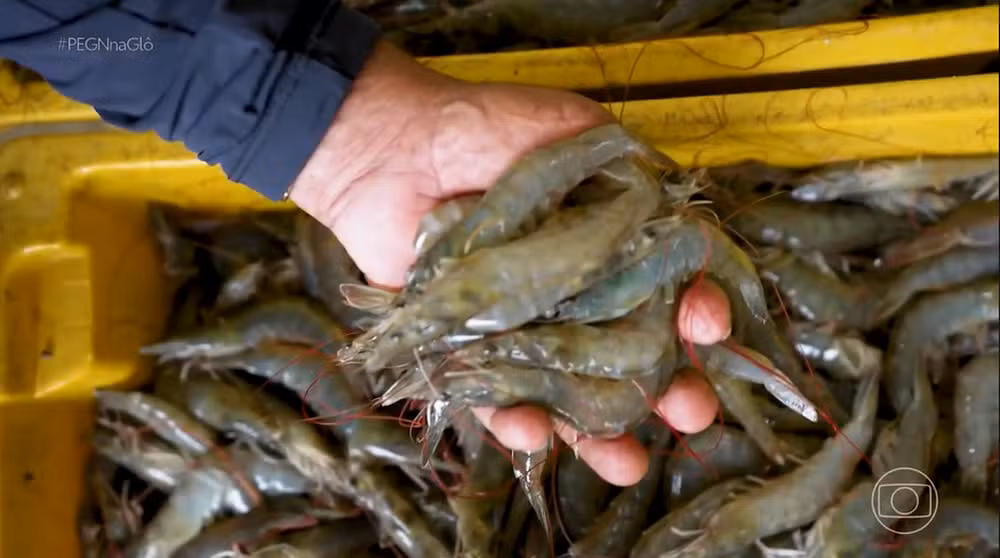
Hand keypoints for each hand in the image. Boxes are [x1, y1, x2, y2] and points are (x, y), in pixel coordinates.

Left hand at [289, 42, 727, 485]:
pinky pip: (492, 402)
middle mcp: (570, 302)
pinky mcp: (465, 355)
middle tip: (693, 412)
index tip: (708, 325)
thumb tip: (688, 216)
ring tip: (631, 463)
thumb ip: (632, 168)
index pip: (666, 294)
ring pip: (570, 398)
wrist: (394, 148)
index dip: (694, 313)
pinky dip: (512, 422)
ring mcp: (520, 334)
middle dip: (668, 391)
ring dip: (603, 435)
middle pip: (628, 360)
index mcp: (606, 254)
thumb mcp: (574, 130)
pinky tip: (534, 433)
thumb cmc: (486, 131)